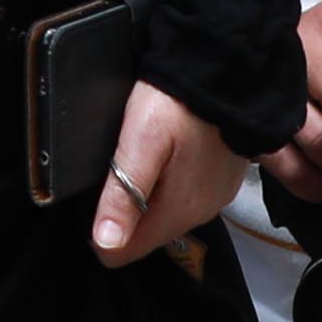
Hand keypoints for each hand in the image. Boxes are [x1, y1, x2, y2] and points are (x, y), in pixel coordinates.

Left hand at [91, 81, 247, 266]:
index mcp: (178, 210)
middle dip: (122, 211)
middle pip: (143, 234)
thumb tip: (105, 243)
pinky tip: (162, 155)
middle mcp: (200, 213)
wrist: (228, 68)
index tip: (94, 196)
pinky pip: (182, 196)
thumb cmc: (178, 101)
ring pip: (162, 215)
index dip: (98, 232)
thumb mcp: (141, 141)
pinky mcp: (221, 181)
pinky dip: (166, 183)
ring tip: (137, 157)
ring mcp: (214, 198)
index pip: (123, 253)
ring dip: (144, 196)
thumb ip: (124, 193)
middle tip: (114, 167)